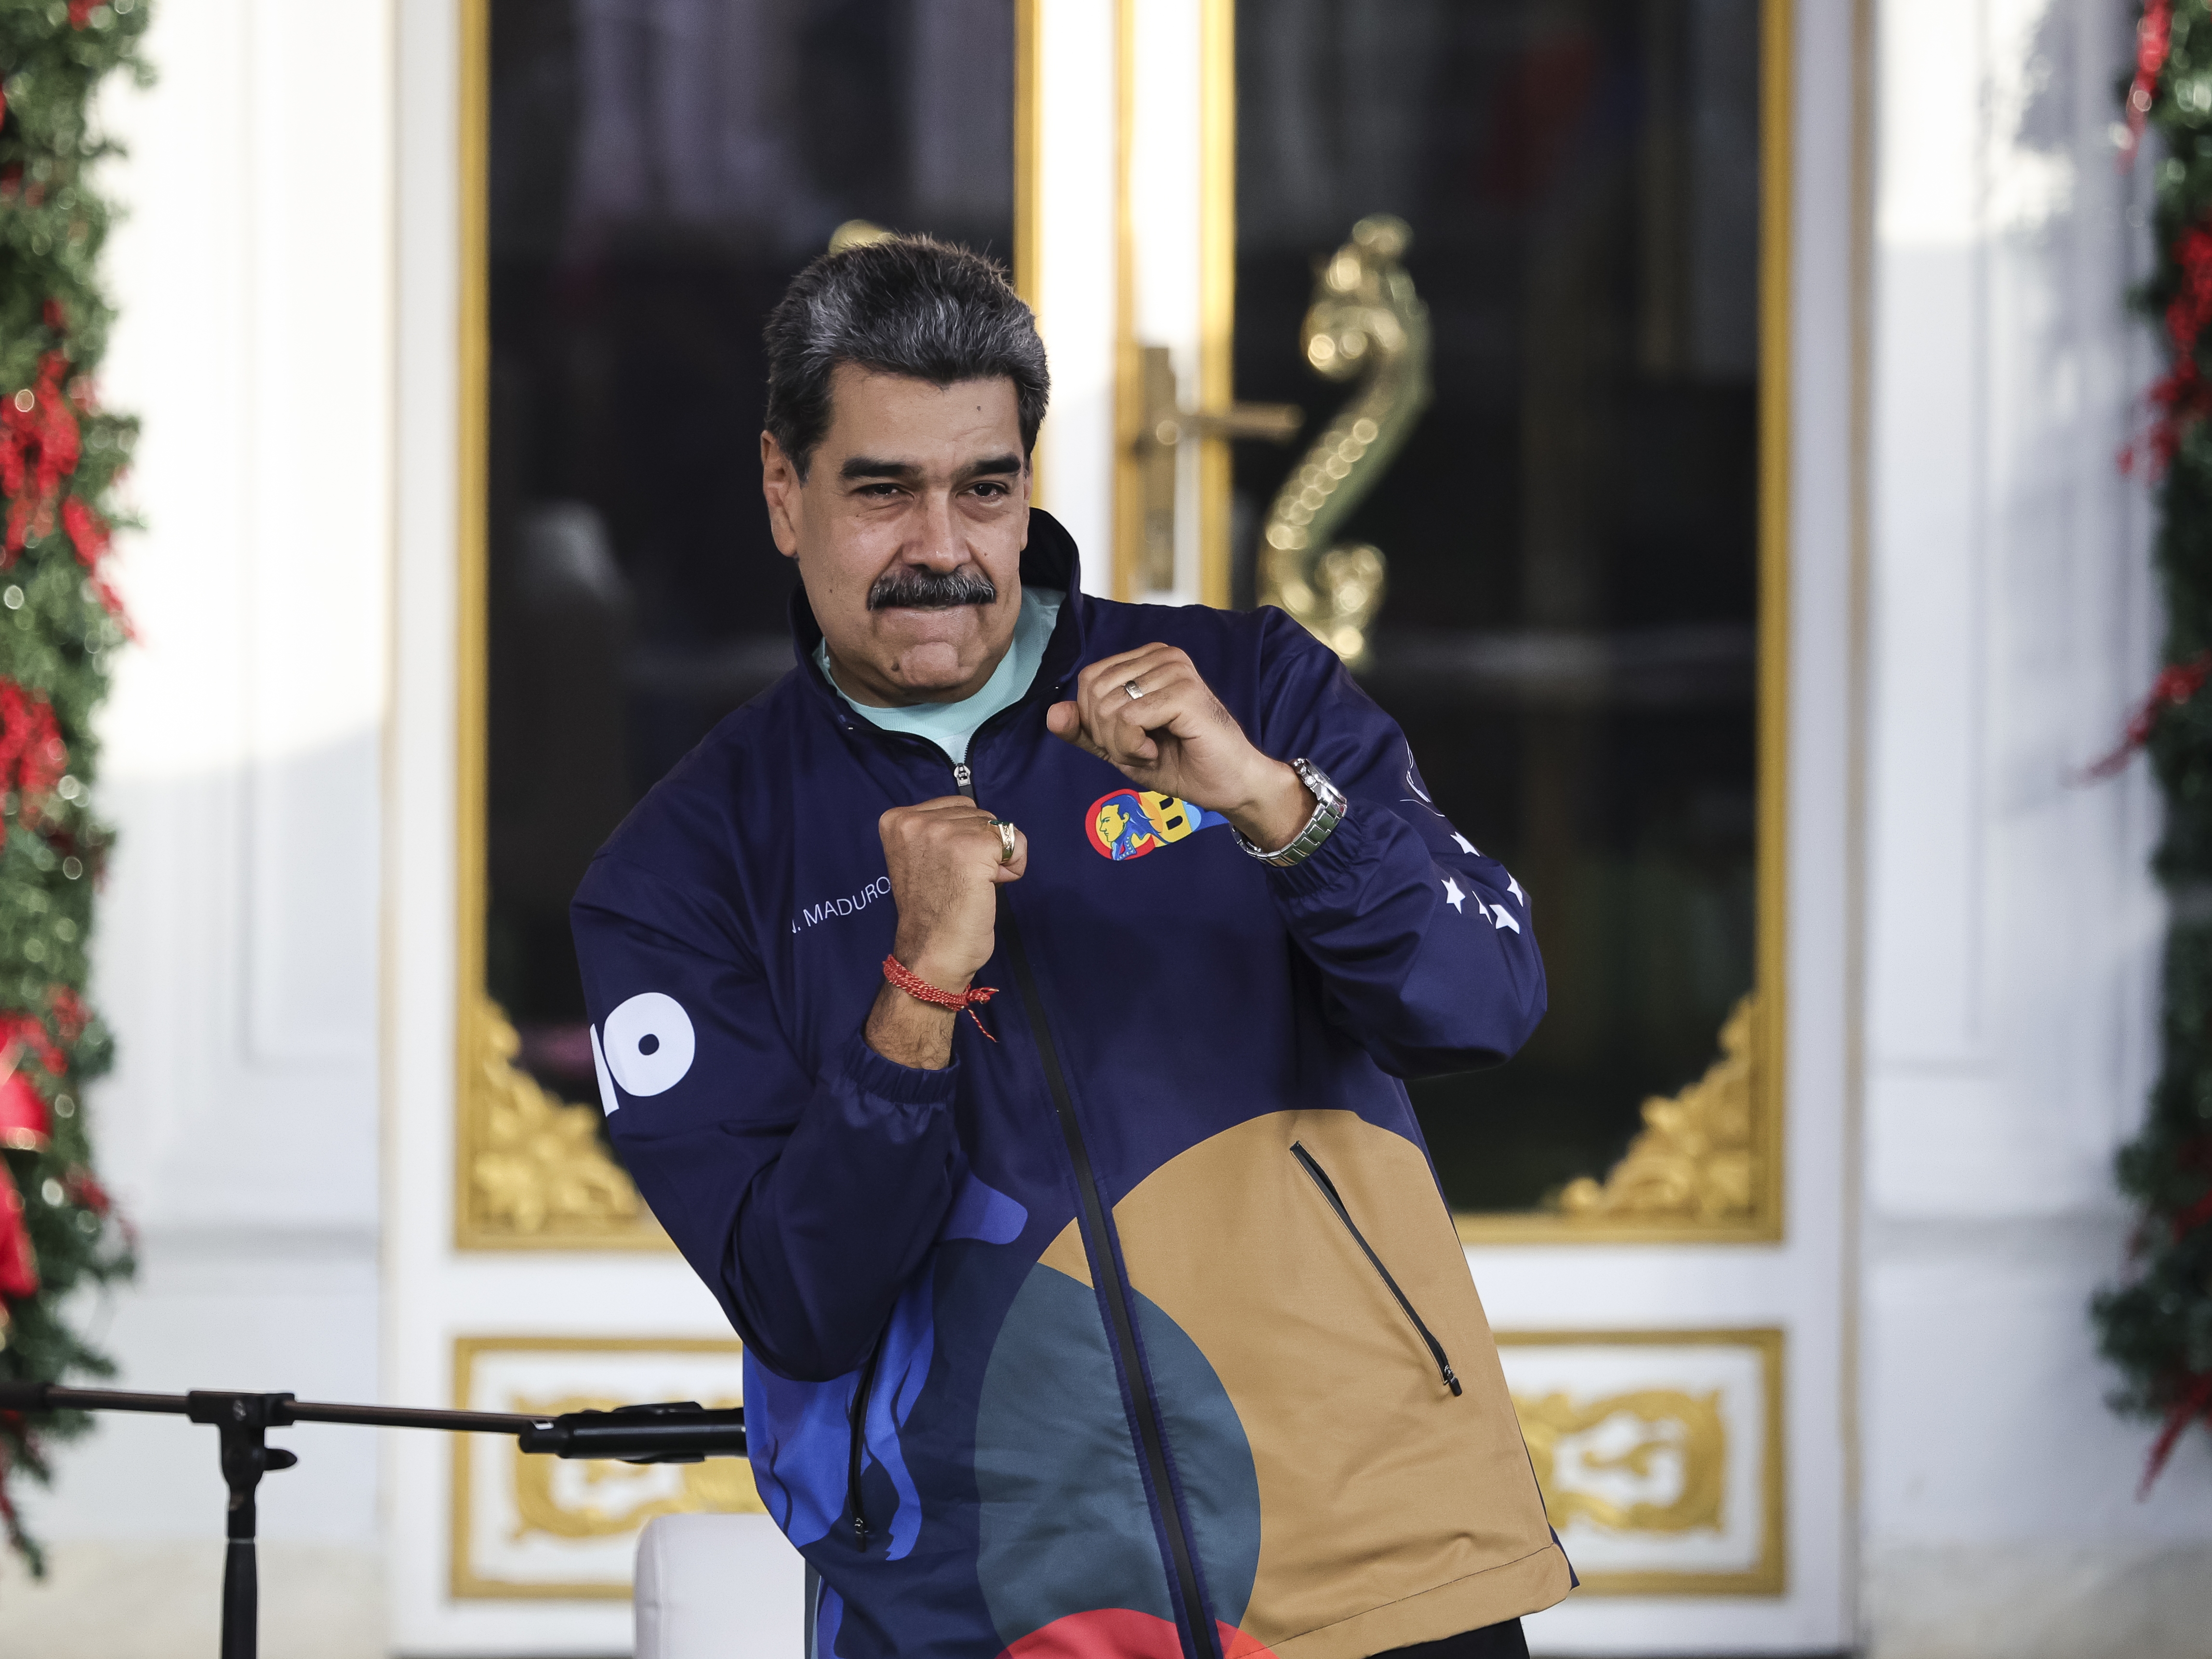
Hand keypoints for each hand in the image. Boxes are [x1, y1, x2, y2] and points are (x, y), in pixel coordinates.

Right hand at [866, 797, 1027, 1068]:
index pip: (956, 806)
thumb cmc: (932, 914)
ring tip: (973, 886)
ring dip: (997, 857)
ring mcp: (941, 832)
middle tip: (962, 882)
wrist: (931, 955)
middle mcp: (914, 820)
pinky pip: (1013, 841)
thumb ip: (940, 833)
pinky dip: (1014, 865)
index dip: (964, 838)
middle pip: (977, 812)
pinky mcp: (970, 848)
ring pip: (996, 825)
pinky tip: (993, 886)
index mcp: (896, 820)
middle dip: (981, 845)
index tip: (948, 871)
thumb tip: (987, 823)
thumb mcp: (923, 859)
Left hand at [1046, 645, 1313, 848]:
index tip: (1131, 741)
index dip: (1096, 722)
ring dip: (1122, 744)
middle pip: (1093, 691)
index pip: (1088, 680)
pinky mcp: (1184, 691)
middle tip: (1142, 749)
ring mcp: (1175, 669)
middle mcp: (1162, 655)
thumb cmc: (1183, 764)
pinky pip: (1128, 718)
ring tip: (1153, 749)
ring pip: (1108, 707)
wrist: (1231, 786)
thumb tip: (1052, 714)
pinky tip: (1158, 751)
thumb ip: (1087, 731)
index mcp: (1147, 660)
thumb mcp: (1122, 749)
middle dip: (1107, 735)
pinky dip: (1133, 746)